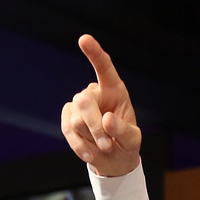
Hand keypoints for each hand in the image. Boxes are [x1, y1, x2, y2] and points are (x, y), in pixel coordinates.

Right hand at [60, 35, 142, 177]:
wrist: (113, 160)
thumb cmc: (126, 144)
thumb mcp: (132, 140)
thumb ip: (123, 130)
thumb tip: (106, 119)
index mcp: (114, 90)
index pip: (104, 68)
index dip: (94, 53)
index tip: (84, 39)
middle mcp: (95, 93)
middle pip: (84, 101)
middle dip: (94, 126)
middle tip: (107, 145)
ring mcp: (79, 104)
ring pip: (76, 119)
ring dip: (90, 138)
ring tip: (104, 147)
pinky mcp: (68, 117)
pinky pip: (67, 129)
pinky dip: (78, 145)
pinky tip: (90, 154)